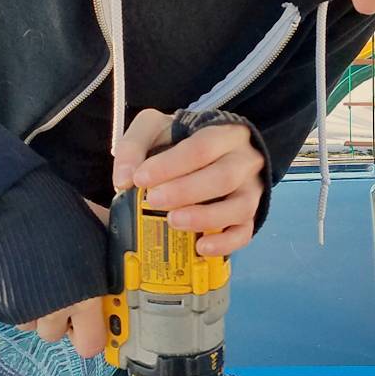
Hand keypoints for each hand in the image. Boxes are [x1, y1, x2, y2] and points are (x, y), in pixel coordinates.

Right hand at [18, 199, 109, 358]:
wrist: (4, 204)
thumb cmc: (57, 214)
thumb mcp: (97, 227)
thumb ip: (113, 249)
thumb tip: (129, 254)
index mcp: (85, 298)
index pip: (91, 346)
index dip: (91, 335)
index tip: (92, 321)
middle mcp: (52, 311)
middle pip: (56, 335)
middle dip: (60, 321)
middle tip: (63, 296)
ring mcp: (20, 310)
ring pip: (30, 323)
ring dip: (35, 308)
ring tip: (38, 276)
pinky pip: (7, 311)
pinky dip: (13, 298)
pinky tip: (18, 273)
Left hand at [112, 108, 264, 256]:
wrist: (209, 155)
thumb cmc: (180, 141)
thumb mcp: (155, 128)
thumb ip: (134, 145)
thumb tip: (124, 179)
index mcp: (224, 133)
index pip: (202, 147)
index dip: (171, 165)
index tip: (141, 178)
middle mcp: (245, 161)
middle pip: (224, 177)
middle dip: (186, 192)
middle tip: (154, 200)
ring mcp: (251, 191)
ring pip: (240, 207)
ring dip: (205, 218)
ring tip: (173, 221)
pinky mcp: (249, 218)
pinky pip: (245, 234)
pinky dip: (224, 244)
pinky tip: (201, 247)